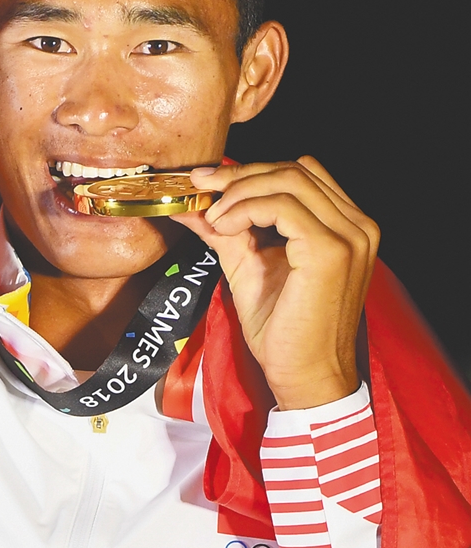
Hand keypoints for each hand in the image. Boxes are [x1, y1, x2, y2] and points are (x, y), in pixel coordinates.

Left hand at [170, 157, 379, 409]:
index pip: (299, 173)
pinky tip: (224, 227)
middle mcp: (357, 224)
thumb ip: (226, 228)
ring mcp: (349, 236)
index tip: (207, 180)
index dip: (251, 170)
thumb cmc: (283, 328)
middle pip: (293, 170)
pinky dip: (245, 209)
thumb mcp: (248, 263)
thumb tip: (189, 203)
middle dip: (239, 175)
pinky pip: (281, 207)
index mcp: (345, 224)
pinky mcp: (330, 251)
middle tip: (200, 186)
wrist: (304, 378)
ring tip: (214, 218)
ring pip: (288, 180)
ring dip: (239, 192)